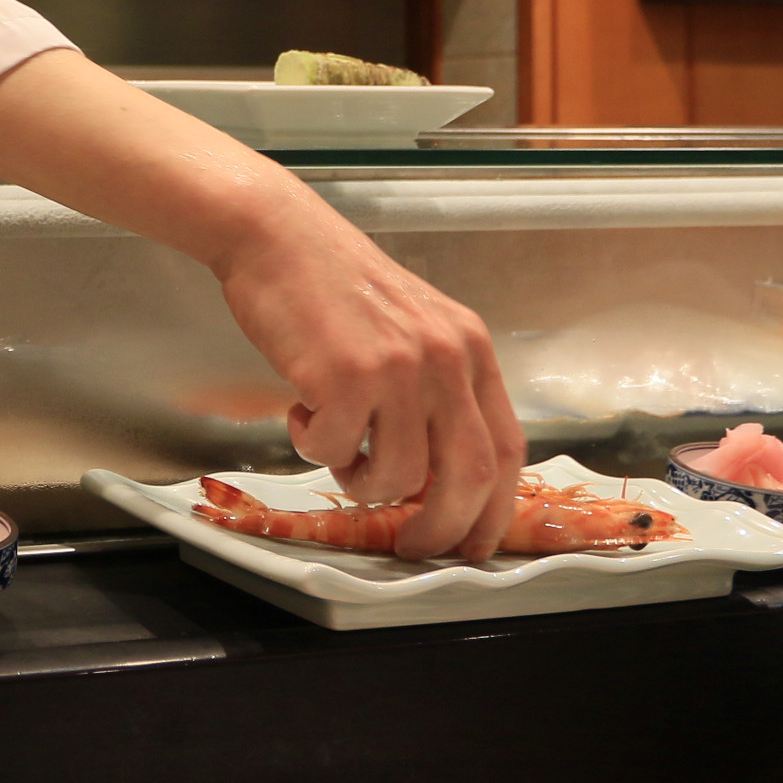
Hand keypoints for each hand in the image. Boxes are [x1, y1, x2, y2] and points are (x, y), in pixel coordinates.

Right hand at [211, 195, 524, 561]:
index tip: (470, 543)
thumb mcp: (410, 328)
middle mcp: (446, 359)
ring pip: (398, 475)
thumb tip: (433, 473)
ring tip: (334, 448)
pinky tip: (300, 409)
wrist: (277, 236)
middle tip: (410, 546)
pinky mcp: (347, 375)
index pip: (506, 450)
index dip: (493, 510)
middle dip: (440, 528)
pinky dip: (313, 446)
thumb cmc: (332, 285)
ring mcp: (399, 368)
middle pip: (468, 476)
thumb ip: (434, 389)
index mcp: (469, 349)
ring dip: (360, 482)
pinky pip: (336, 451)